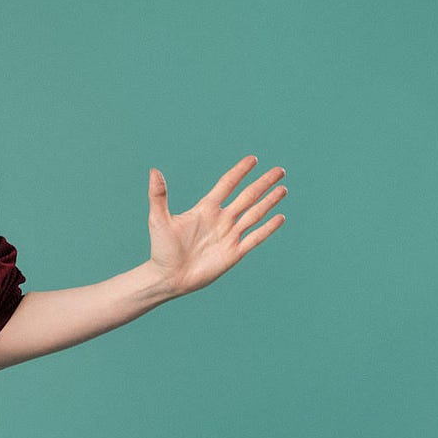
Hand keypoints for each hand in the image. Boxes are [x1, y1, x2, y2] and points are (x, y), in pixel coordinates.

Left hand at [147, 156, 285, 296]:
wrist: (168, 277)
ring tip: (283, 188)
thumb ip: (158, 195)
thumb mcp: (159, 220)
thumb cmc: (161, 249)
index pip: (227, 184)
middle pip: (247, 196)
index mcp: (205, 209)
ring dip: (269, 201)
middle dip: (263, 183)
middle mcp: (221, 219)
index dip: (240, 172)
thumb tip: (154, 171)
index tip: (253, 159)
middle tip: (280, 170)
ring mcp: (229, 236)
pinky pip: (254, 238)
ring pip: (254, 214)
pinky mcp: (234, 253)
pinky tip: (280, 217)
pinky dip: (268, 228)